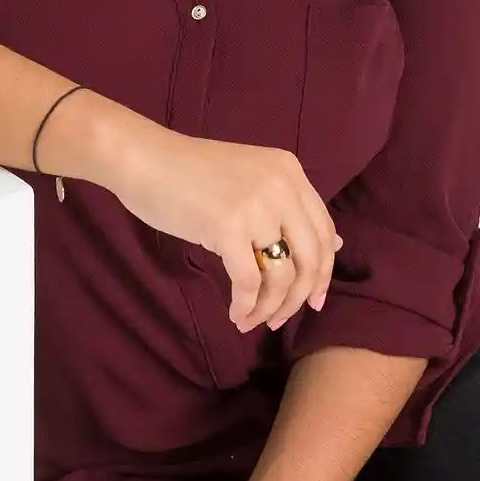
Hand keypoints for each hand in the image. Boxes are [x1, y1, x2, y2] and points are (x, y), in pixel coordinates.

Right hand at [101, 121, 342, 333]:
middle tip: (282, 319)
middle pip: (310, 257)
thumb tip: (334, 244)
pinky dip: (246, 305)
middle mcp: (281, 186)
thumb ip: (289, 208)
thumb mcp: (251, 180)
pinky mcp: (227, 227)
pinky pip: (248, 281)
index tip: (313, 299)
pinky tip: (236, 314)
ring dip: (270, 307)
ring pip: (282, 275)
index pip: (323, 231)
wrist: (144, 159)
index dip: (323, 272)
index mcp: (290, 171)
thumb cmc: (190, 172)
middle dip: (299, 297)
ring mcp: (255, 206)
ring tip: (253, 320)